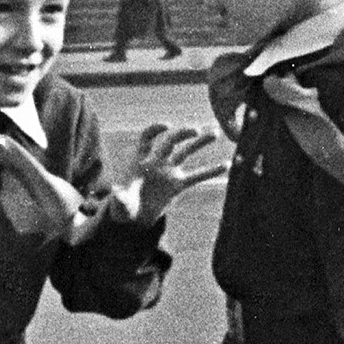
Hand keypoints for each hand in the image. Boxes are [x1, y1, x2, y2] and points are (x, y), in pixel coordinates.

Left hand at [103, 123, 227, 226]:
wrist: (134, 218)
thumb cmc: (123, 207)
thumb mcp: (120, 204)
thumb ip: (120, 198)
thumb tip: (118, 193)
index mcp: (140, 161)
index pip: (147, 138)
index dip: (155, 130)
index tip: (167, 126)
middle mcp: (156, 162)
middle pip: (170, 142)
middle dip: (182, 134)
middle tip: (195, 131)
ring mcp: (169, 172)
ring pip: (186, 153)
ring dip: (200, 143)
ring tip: (215, 133)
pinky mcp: (178, 186)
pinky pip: (196, 177)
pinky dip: (210, 171)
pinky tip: (225, 166)